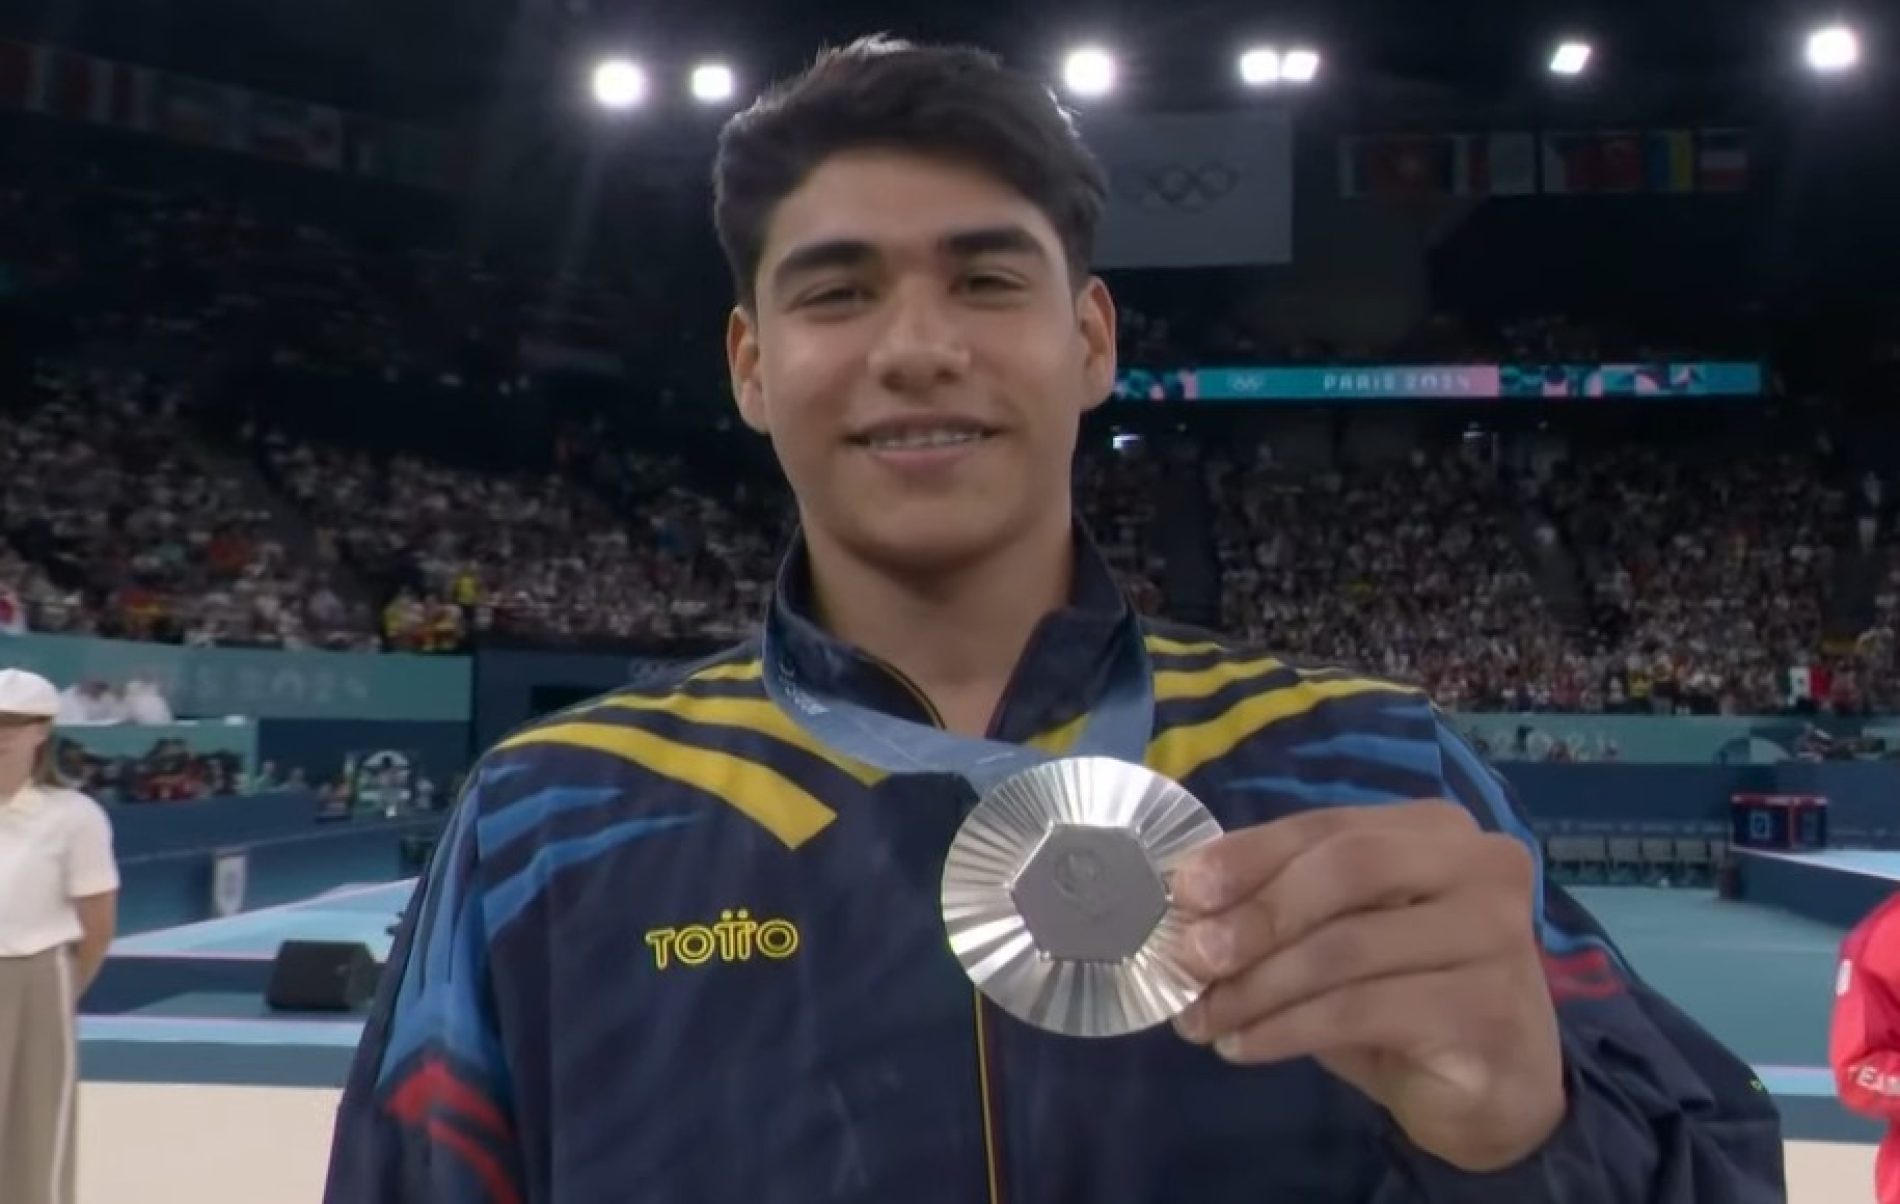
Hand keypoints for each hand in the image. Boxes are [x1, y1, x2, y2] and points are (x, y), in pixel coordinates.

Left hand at [1169, 801, 1566, 1172]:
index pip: (1327, 825)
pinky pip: (1361, 1010)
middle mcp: (1478, 866)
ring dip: (1258, 987)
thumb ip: (1284, 910)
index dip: (1249, 854)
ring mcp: (1495, 936)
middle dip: (1257, 913)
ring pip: (1346, 948)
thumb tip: (1187, 908)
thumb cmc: (1404, 999)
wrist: (1495, 1093)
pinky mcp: (1487, 1010)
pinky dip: (1288, 1029)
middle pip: (1346, 869)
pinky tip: (1245, 1047)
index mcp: (1434, 829)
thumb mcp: (1339, 939)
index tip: (1183, 891)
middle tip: (1192, 957)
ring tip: (1202, 1018)